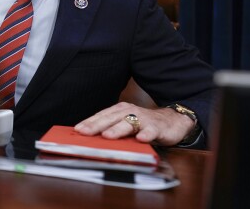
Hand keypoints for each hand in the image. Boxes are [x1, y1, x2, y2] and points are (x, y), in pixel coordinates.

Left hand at [74, 102, 194, 145]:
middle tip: (85, 132)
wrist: (172, 121)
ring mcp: (143, 119)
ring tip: (107, 136)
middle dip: (97, 125)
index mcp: (120, 110)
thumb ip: (112, 129)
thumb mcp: (125, 124)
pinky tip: (140, 139)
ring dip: (117, 129)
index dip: (89, 122)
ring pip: (128, 123)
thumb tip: (90, 138)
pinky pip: (150, 131)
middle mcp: (130, 112)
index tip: (77, 130)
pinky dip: (146, 134)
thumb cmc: (144, 124)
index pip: (101, 116)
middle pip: (111, 118)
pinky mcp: (157, 127)